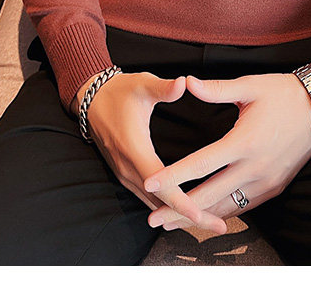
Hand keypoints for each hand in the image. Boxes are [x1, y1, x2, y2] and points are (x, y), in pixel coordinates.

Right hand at [79, 71, 228, 234]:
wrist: (91, 99)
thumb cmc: (119, 91)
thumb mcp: (141, 84)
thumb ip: (163, 88)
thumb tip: (183, 83)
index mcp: (135, 149)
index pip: (160, 184)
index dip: (180, 202)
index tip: (200, 214)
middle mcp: (129, 168)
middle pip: (160, 202)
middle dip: (189, 217)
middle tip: (219, 226)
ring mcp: (125, 174)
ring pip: (154, 204)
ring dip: (179, 216)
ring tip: (209, 222)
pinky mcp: (126, 174)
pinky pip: (148, 198)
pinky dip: (167, 208)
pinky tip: (186, 212)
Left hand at [141, 72, 310, 230]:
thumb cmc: (282, 93)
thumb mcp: (249, 86)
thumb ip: (216, 89)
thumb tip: (187, 82)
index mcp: (244, 141)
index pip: (201, 164)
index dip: (174, 176)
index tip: (150, 184)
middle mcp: (254, 167)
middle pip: (210, 195)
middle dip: (179, 209)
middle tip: (153, 218)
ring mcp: (266, 181)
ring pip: (227, 207)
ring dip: (199, 217)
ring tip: (172, 223)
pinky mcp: (274, 187)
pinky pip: (244, 206)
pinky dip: (222, 214)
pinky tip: (205, 217)